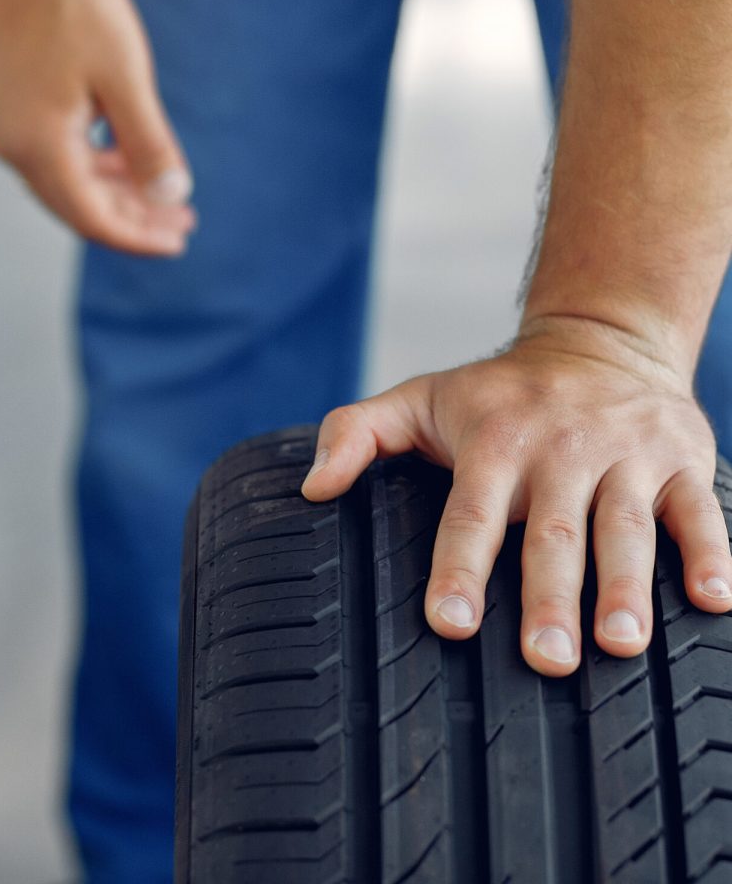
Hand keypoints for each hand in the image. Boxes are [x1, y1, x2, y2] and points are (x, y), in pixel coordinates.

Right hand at [0, 0, 194, 255]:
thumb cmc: (71, 4)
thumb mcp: (125, 78)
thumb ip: (149, 144)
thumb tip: (173, 196)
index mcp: (38, 146)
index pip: (94, 218)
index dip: (139, 236)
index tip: (179, 241)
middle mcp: (12, 147)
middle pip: (80, 207)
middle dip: (134, 218)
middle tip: (183, 222)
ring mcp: (4, 128)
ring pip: (69, 183)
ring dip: (116, 193)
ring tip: (163, 195)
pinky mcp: (7, 108)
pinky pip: (55, 156)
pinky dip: (94, 167)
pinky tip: (125, 161)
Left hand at [302, 318, 731, 675]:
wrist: (600, 340)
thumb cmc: (498, 391)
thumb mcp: (420, 398)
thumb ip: (356, 433)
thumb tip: (310, 489)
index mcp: (495, 440)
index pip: (470, 511)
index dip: (459, 566)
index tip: (448, 623)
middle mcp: (561, 447)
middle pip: (553, 530)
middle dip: (550, 597)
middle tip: (546, 661)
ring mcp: (626, 453)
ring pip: (627, 526)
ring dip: (627, 587)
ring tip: (621, 646)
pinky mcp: (681, 459)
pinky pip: (701, 510)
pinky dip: (711, 553)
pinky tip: (715, 601)